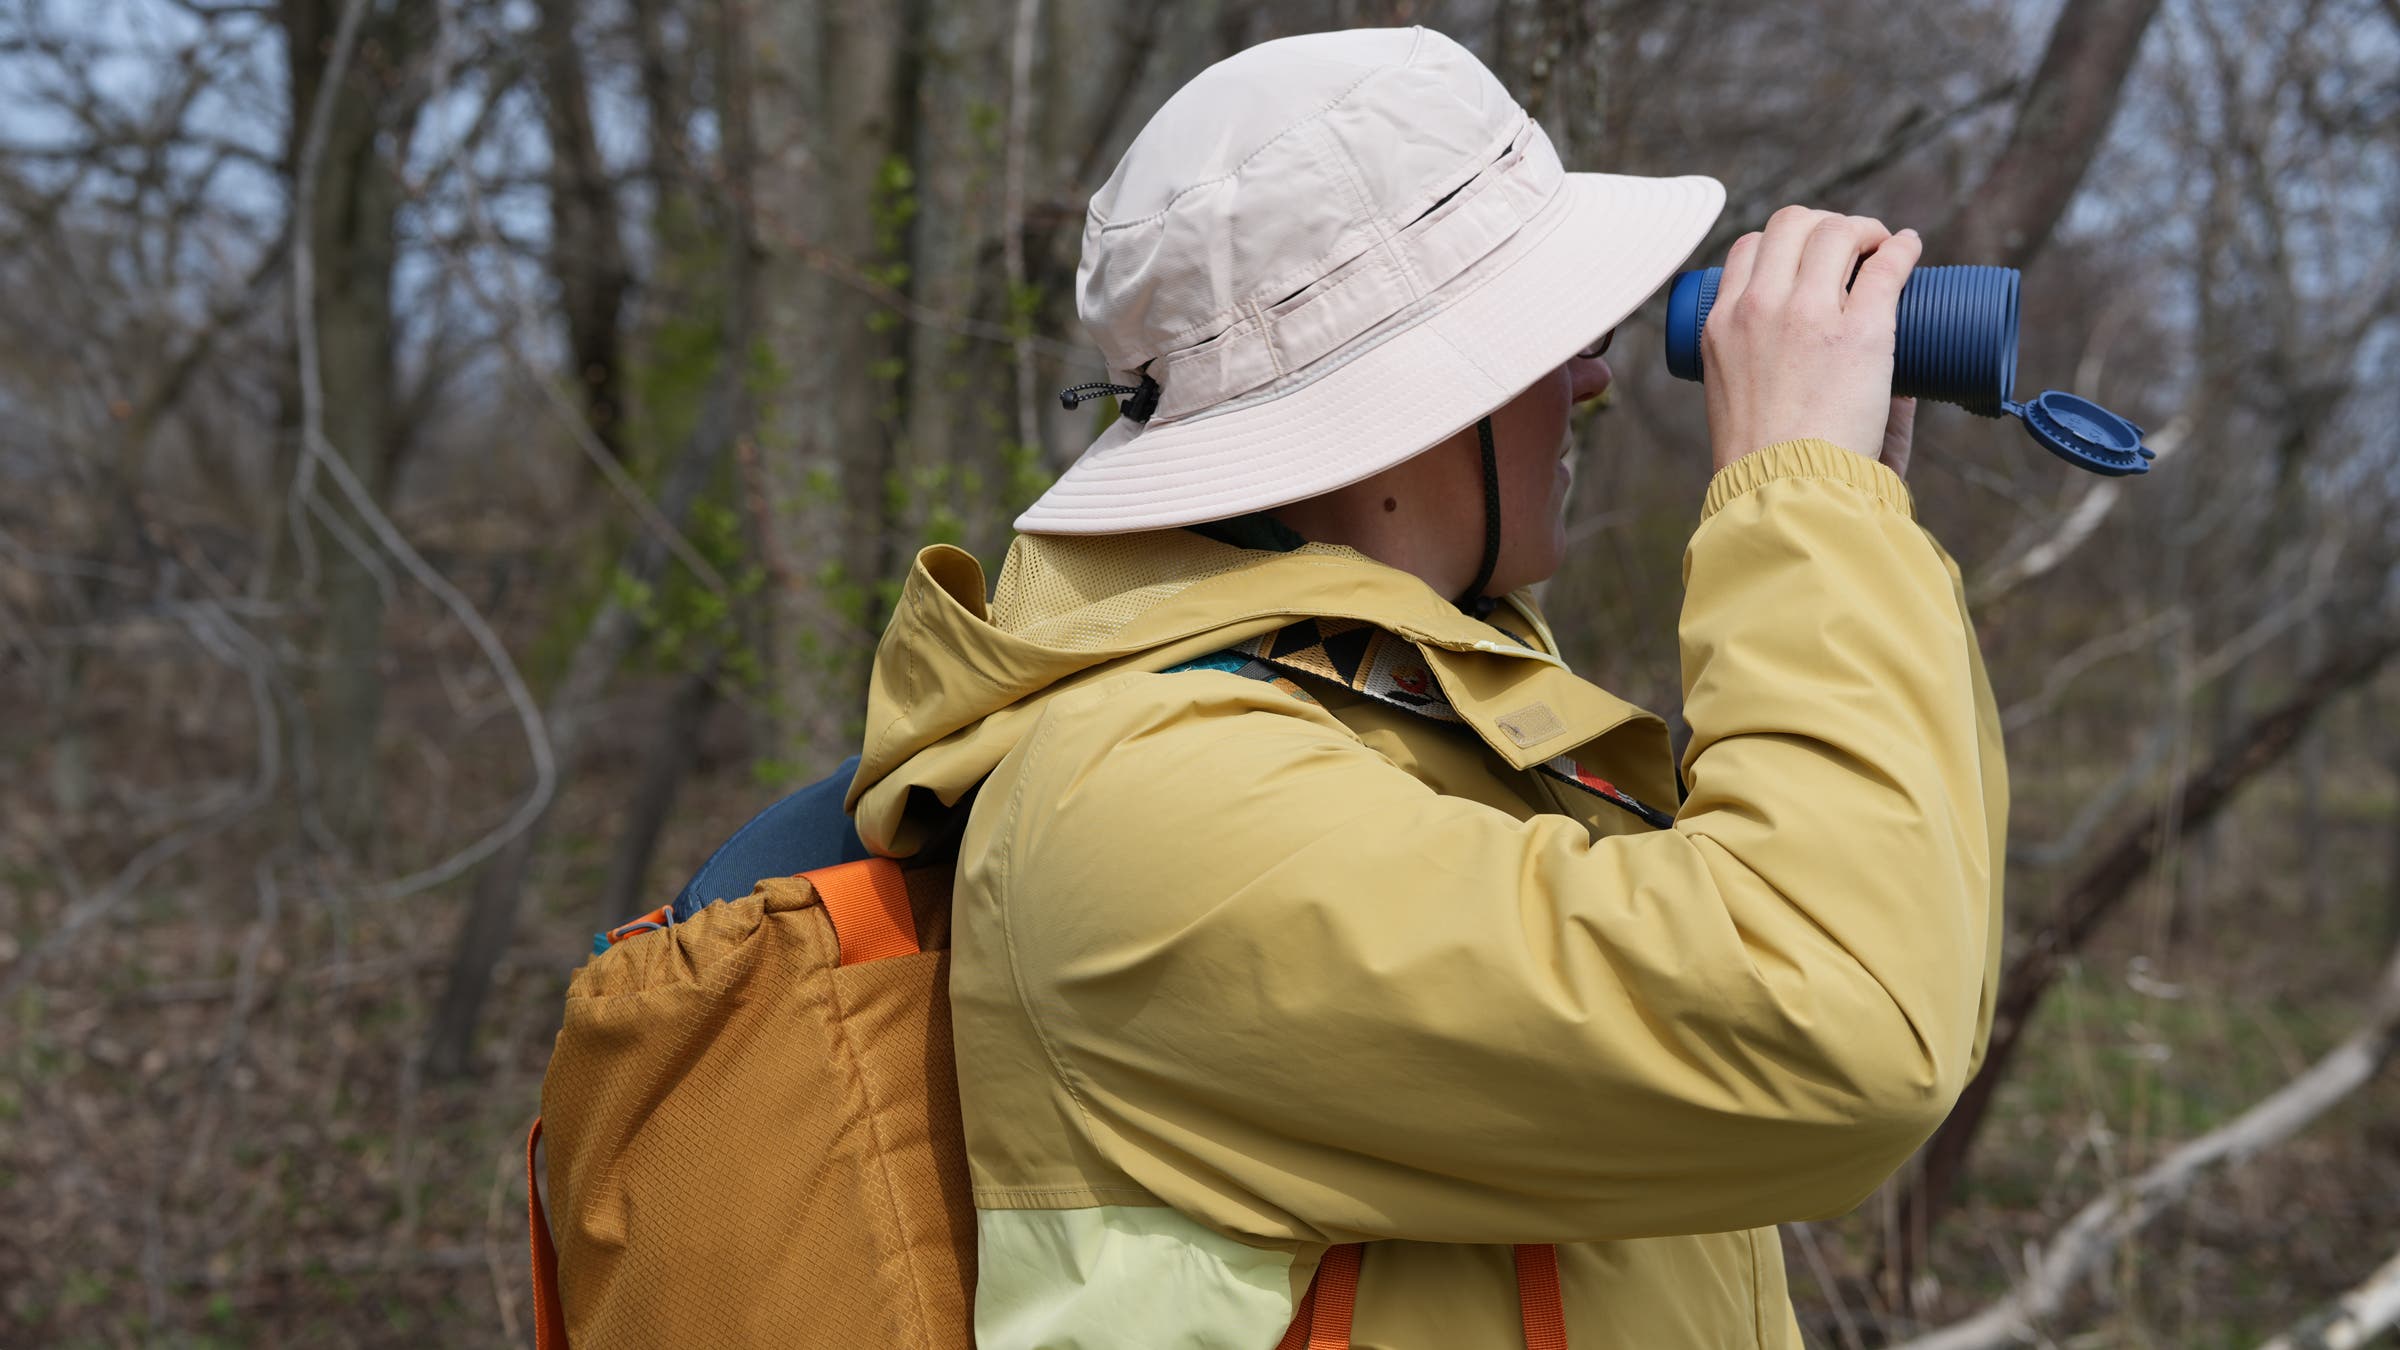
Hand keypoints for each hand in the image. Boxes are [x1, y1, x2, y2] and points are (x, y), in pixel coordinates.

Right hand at [1700, 205, 1921, 471]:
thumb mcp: (1742, 404)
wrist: (1785, 493)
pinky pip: (1885, 265)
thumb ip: (1786, 379)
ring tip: (1882, 248)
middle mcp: (1757, 309)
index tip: (1810, 261)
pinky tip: (1910, 246)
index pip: (1748, 250)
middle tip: (1852, 248)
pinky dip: (1902, 247)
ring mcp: (1806, 315)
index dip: (1784, 243)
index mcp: (1719, 326)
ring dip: (1862, 229)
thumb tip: (1861, 373)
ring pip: (1835, 232)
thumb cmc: (1764, 469)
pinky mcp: (1858, 332)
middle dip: (1825, 224)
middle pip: (1790, 224)